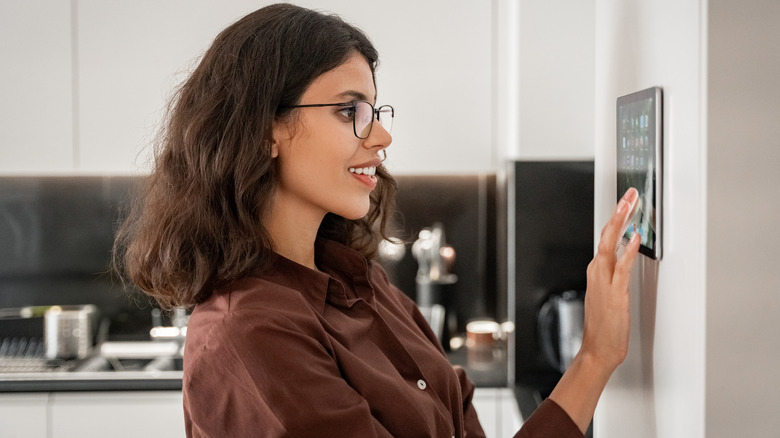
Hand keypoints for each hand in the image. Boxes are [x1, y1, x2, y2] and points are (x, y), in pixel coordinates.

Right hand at [580, 187, 640, 371]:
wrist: (598, 349)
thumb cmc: (604, 326)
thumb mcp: (608, 294)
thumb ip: (615, 272)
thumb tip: (626, 253)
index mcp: (597, 271)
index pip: (606, 237)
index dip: (616, 217)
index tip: (625, 201)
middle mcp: (598, 272)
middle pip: (606, 235)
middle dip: (618, 212)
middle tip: (628, 194)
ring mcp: (604, 281)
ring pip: (610, 244)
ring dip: (620, 223)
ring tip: (629, 205)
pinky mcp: (614, 292)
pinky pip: (621, 266)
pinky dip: (627, 250)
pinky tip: (634, 238)